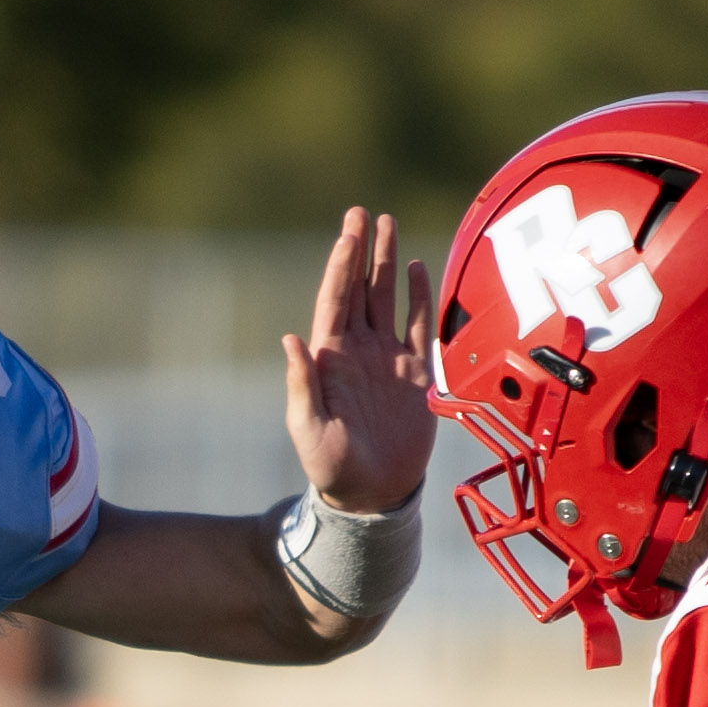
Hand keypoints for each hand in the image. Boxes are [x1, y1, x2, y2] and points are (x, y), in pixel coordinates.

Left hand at [278, 209, 441, 515]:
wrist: (372, 494)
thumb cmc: (332, 467)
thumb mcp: (309, 429)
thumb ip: (301, 386)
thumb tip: (289, 340)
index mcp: (331, 358)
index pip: (335, 300)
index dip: (341, 265)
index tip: (347, 233)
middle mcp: (358, 350)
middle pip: (360, 288)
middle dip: (361, 251)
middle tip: (362, 213)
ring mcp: (386, 358)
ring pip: (387, 298)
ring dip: (386, 264)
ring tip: (386, 225)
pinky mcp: (415, 372)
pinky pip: (418, 325)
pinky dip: (418, 296)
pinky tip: (416, 269)